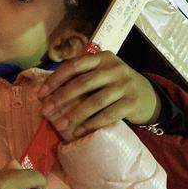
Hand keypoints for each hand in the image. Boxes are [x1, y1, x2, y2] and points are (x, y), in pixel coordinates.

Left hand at [37, 50, 160, 139]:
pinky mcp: (132, 102)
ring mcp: (125, 85)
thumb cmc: (115, 85)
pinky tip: (80, 131)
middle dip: (61, 98)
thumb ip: (82, 76)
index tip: (40, 94)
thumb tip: (48, 92)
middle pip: (83, 83)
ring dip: (75, 114)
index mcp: (102, 57)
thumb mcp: (102, 73)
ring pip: (95, 101)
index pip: (75, 65)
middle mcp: (115, 68)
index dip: (55, 79)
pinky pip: (109, 114)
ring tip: (61, 125)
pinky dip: (92, 123)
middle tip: (46, 112)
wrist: (147, 95)